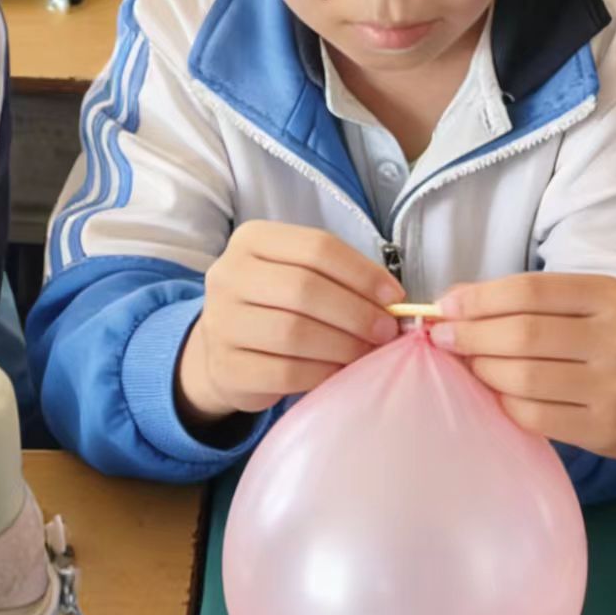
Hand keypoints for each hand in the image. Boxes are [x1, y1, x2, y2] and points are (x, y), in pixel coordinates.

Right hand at [177, 222, 400, 423]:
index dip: (362, 273)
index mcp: (252, 240)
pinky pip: (285, 372)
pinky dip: (322, 374)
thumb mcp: (300, 275)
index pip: (317, 247)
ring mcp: (221, 322)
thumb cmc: (277, 305)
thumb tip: (391, 303)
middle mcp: (229, 275)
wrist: (226, 349)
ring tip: (367, 352)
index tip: (394, 296)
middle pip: (304, 289)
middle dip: (356, 312)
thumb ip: (340, 279)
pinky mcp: (226, 367)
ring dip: (343, 345)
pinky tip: (339, 373)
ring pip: (294, 333)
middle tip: (385, 331)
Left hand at [433, 273, 615, 461]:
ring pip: (523, 378)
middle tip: (441, 338)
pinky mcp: (602, 430)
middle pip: (522, 335)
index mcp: (611, 298)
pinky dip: (503, 402)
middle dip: (470, 336)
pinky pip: (534, 415)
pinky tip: (495, 392)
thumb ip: (536, 300)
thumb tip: (458, 299)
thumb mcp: (598, 307)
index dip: (479, 299)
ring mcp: (611, 390)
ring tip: (467, 363)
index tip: (444, 306)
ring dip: (482, 370)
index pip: (530, 292)